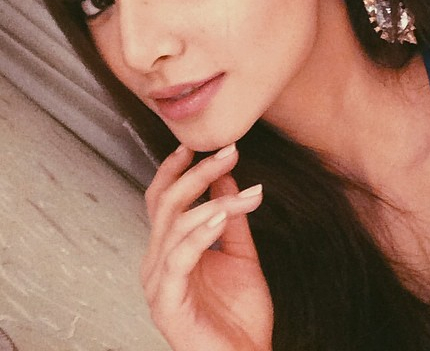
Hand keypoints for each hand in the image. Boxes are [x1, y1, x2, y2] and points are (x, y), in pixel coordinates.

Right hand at [141, 143, 273, 350]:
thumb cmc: (239, 314)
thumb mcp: (240, 254)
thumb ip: (230, 219)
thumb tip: (227, 178)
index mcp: (171, 250)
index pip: (163, 200)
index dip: (175, 170)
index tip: (197, 144)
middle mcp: (158, 262)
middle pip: (167, 204)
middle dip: (197, 173)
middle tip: (229, 152)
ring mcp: (159, 283)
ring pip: (174, 225)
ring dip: (210, 199)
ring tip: (240, 184)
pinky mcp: (167, 303)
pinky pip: (179, 258)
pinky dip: (199, 232)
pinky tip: (219, 216)